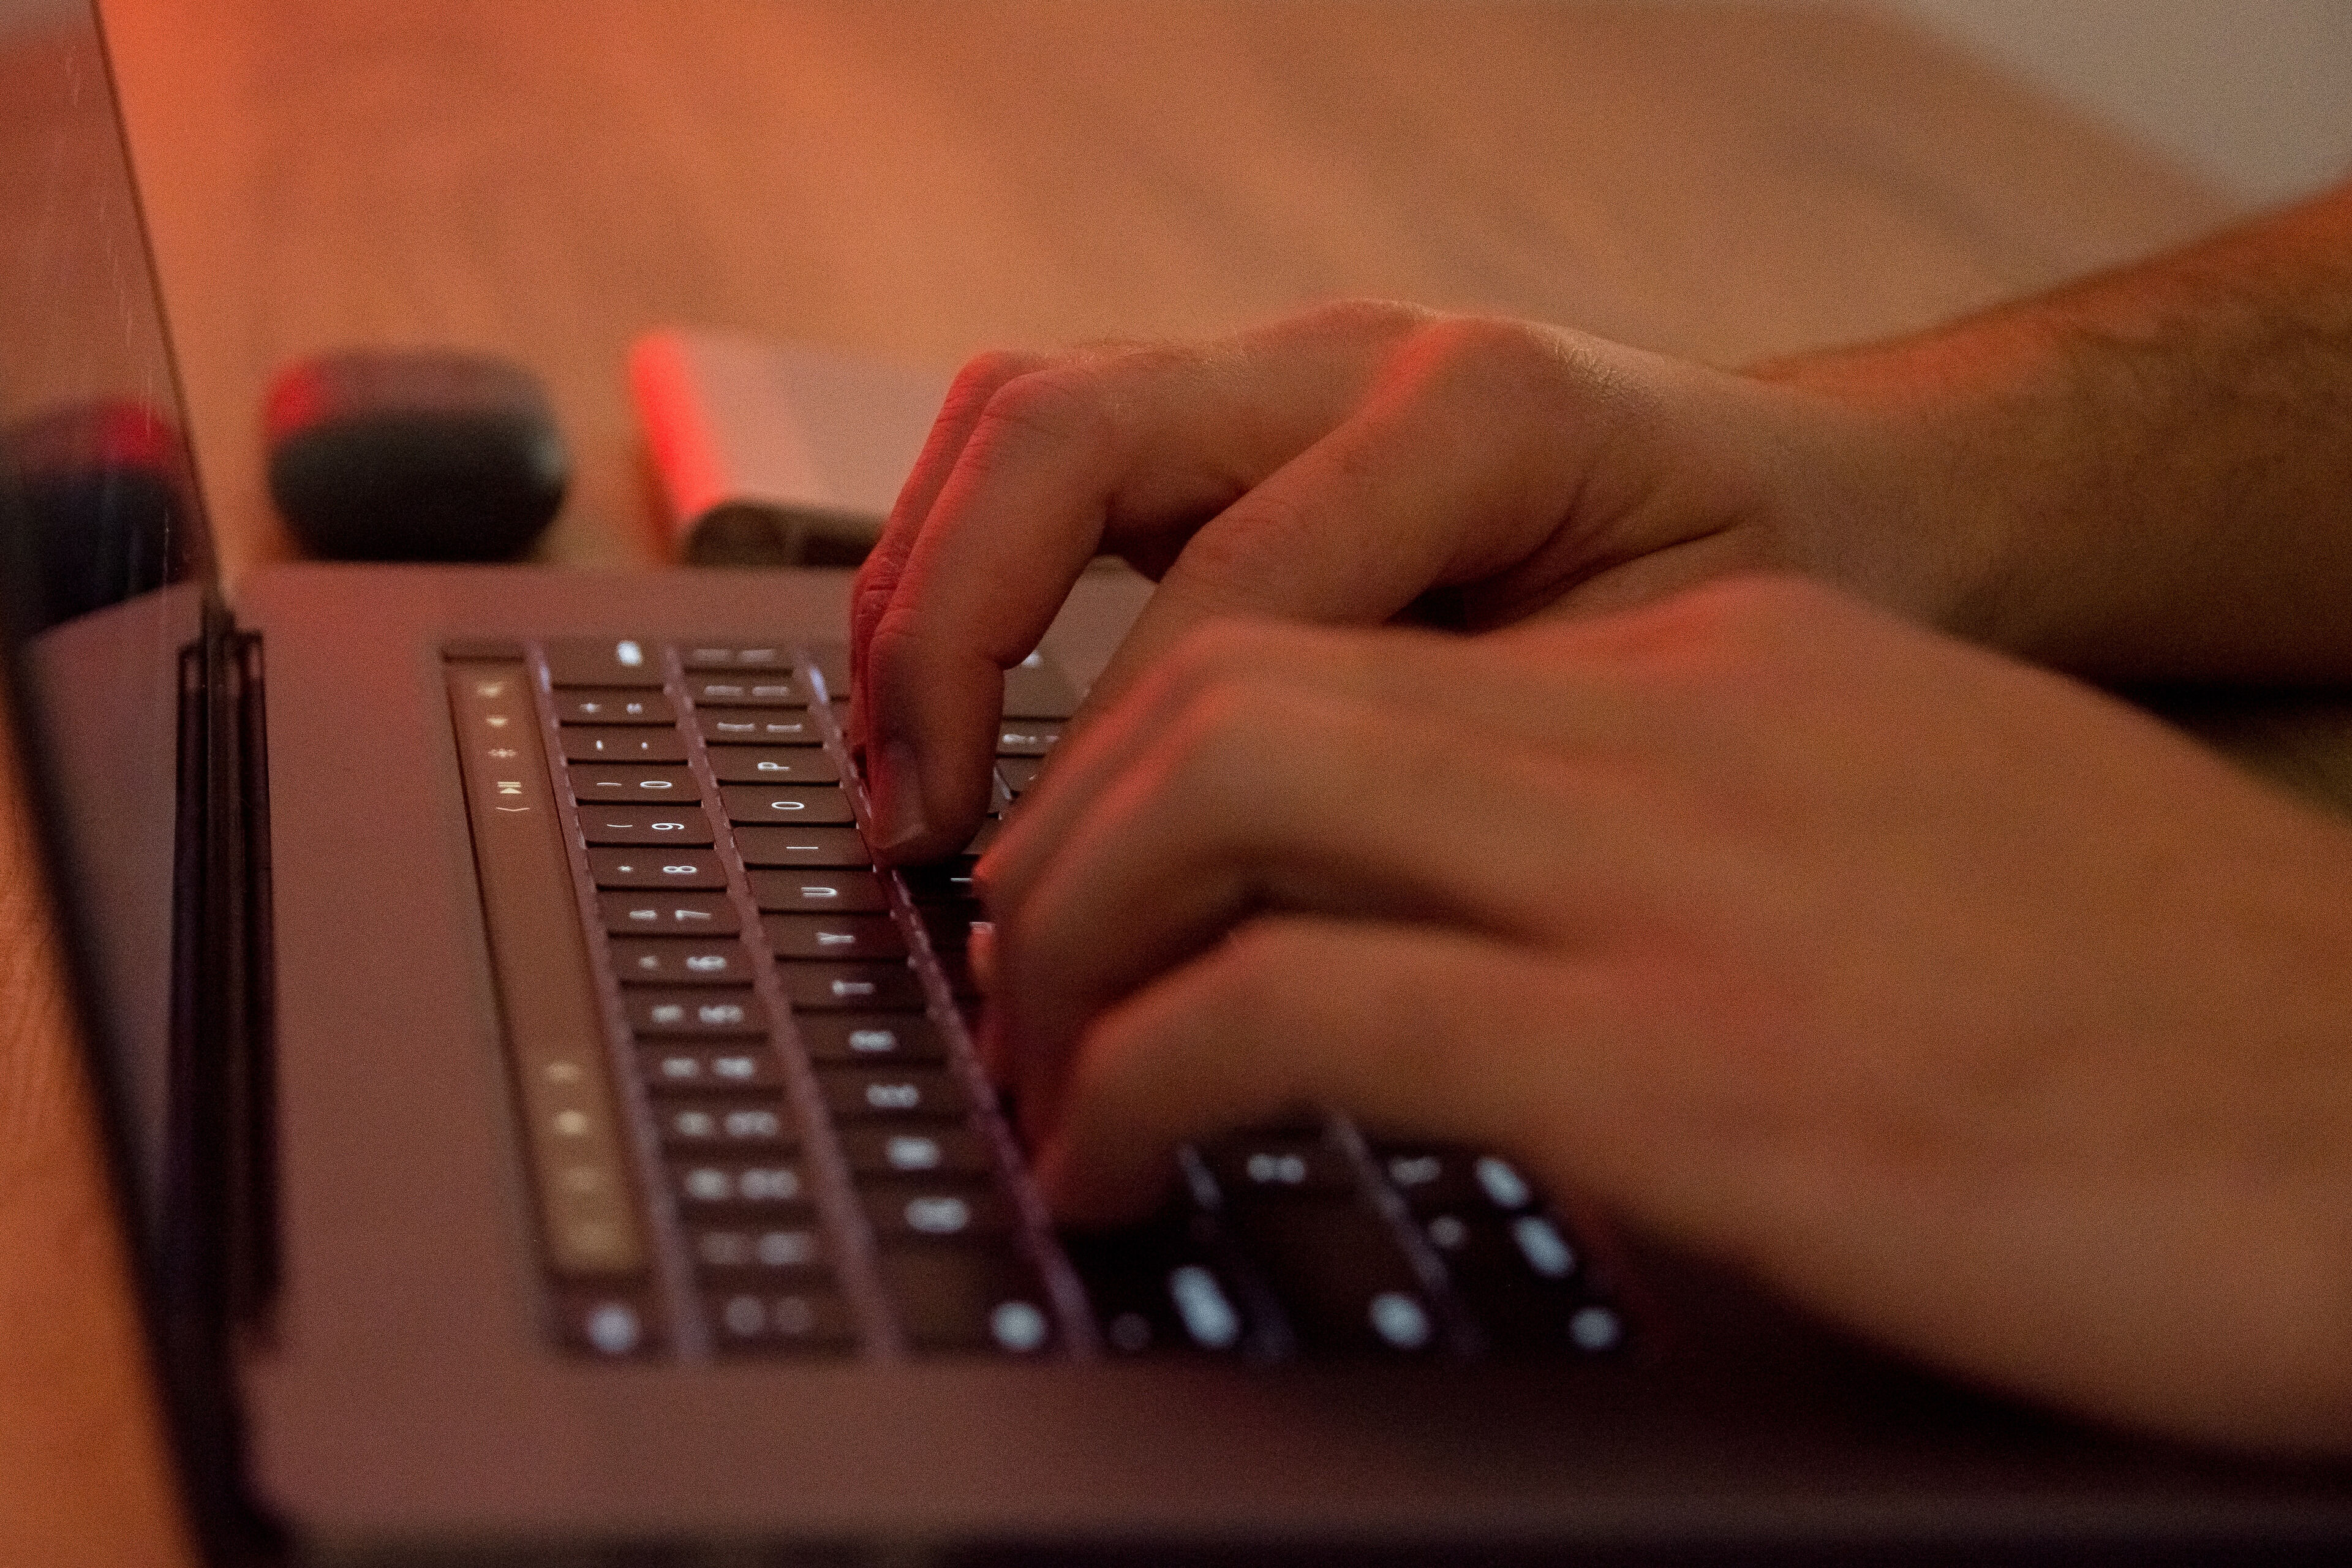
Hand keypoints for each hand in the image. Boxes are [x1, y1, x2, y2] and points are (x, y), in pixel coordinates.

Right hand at [849, 301, 1953, 860]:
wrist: (1838, 506)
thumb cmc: (1777, 612)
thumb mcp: (1675, 704)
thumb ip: (1481, 764)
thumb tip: (1266, 920)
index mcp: (1477, 413)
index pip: (1223, 596)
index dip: (1123, 778)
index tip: (1081, 945)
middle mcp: (1354, 357)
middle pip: (1059, 434)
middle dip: (949, 641)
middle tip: (923, 835)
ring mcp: (1283, 374)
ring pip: (1018, 419)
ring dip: (925, 599)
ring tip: (911, 786)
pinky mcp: (1241, 422)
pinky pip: (1046, 454)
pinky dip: (966, 576)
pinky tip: (963, 715)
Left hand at [979, 575, 2351, 1453]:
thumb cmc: (2178, 1023)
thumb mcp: (1914, 850)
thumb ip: (1709, 844)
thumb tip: (1519, 935)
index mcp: (1727, 665)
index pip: (1358, 644)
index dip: (1173, 755)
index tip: (1120, 875)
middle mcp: (1673, 724)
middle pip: (1242, 679)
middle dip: (1077, 823)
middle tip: (1025, 967)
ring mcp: (1669, 878)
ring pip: (1227, 794)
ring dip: (1073, 934)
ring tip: (1042, 1068)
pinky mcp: (1678, 1063)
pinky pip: (1300, 1010)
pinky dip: (1150, 1077)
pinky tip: (1119, 1164)